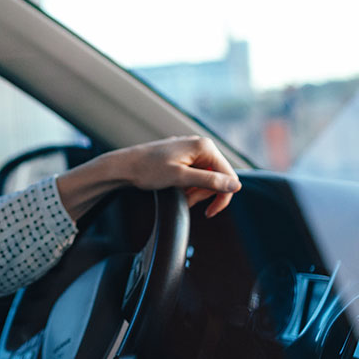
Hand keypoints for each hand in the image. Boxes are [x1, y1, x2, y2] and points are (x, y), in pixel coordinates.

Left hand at [57, 136, 241, 219]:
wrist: (123, 166)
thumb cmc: (148, 170)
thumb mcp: (180, 178)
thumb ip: (209, 181)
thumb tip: (235, 186)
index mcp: (204, 147)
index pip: (229, 176)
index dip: (222, 197)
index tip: (209, 212)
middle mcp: (200, 145)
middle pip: (218, 178)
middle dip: (204, 194)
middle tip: (187, 202)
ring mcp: (191, 151)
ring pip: (206, 178)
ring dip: (196, 192)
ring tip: (180, 195)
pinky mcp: (183, 157)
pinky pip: (195, 175)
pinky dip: (189, 187)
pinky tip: (177, 190)